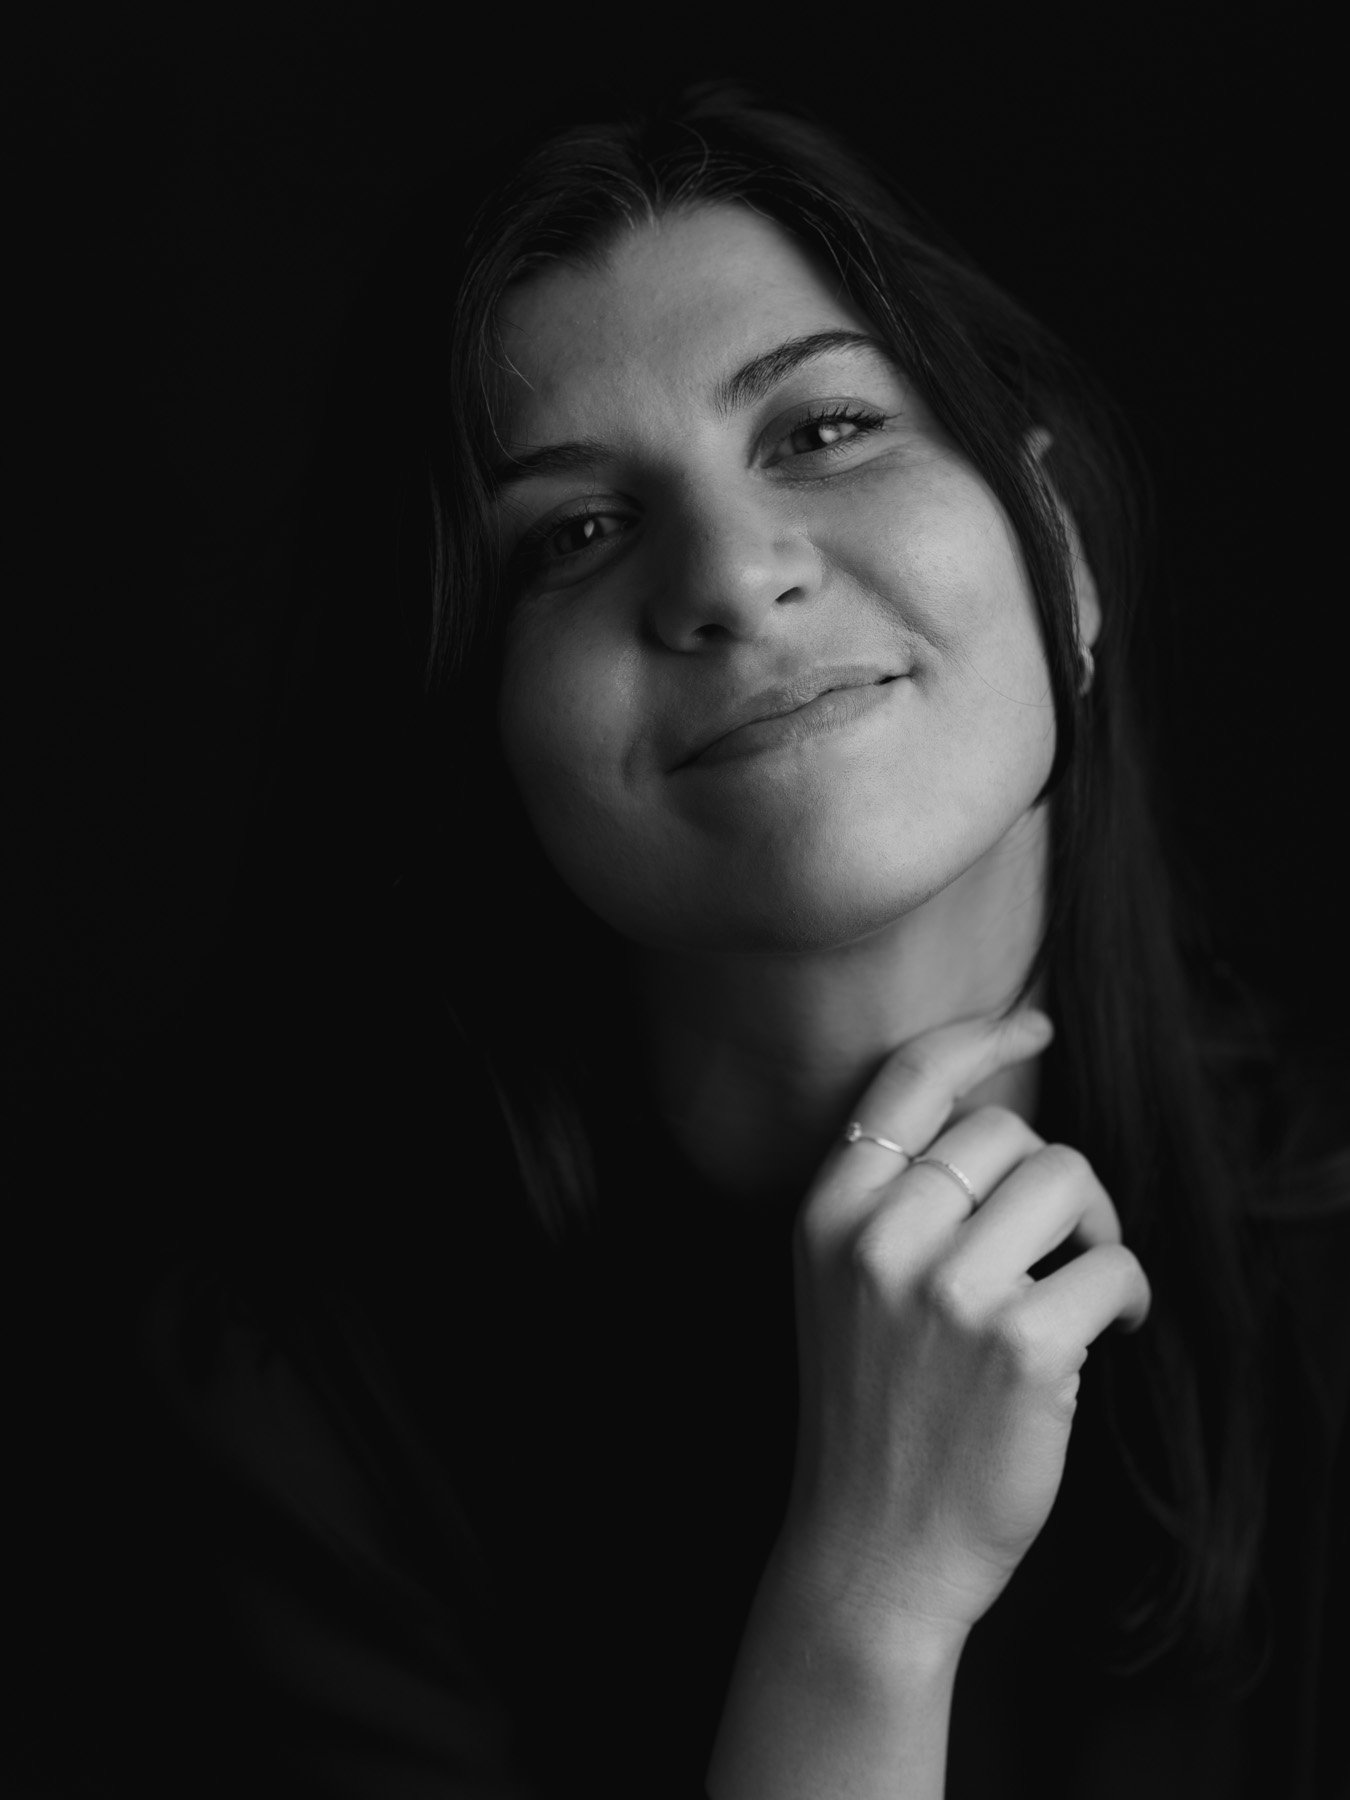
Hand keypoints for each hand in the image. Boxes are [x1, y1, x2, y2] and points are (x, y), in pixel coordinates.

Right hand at [774, 1008, 1150, 1657]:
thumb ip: (890, 1201)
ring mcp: (949, 1292)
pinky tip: (1117, 1327)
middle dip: (1052, 1173)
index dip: (979, 1037)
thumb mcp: (837, 1287)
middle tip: (1065, 1233)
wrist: (870, 1549)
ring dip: (1098, 1223)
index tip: (1032, 1024)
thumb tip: (995, 1123)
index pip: (908, 1081)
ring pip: (1068, 1179)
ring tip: (1090, 1278)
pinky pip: (1114, 1262)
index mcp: (828, 1215)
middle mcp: (880, 1240)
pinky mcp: (1024, 1346)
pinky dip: (1131, 1291)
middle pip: (1007, 1130)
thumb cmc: (866, 1412)